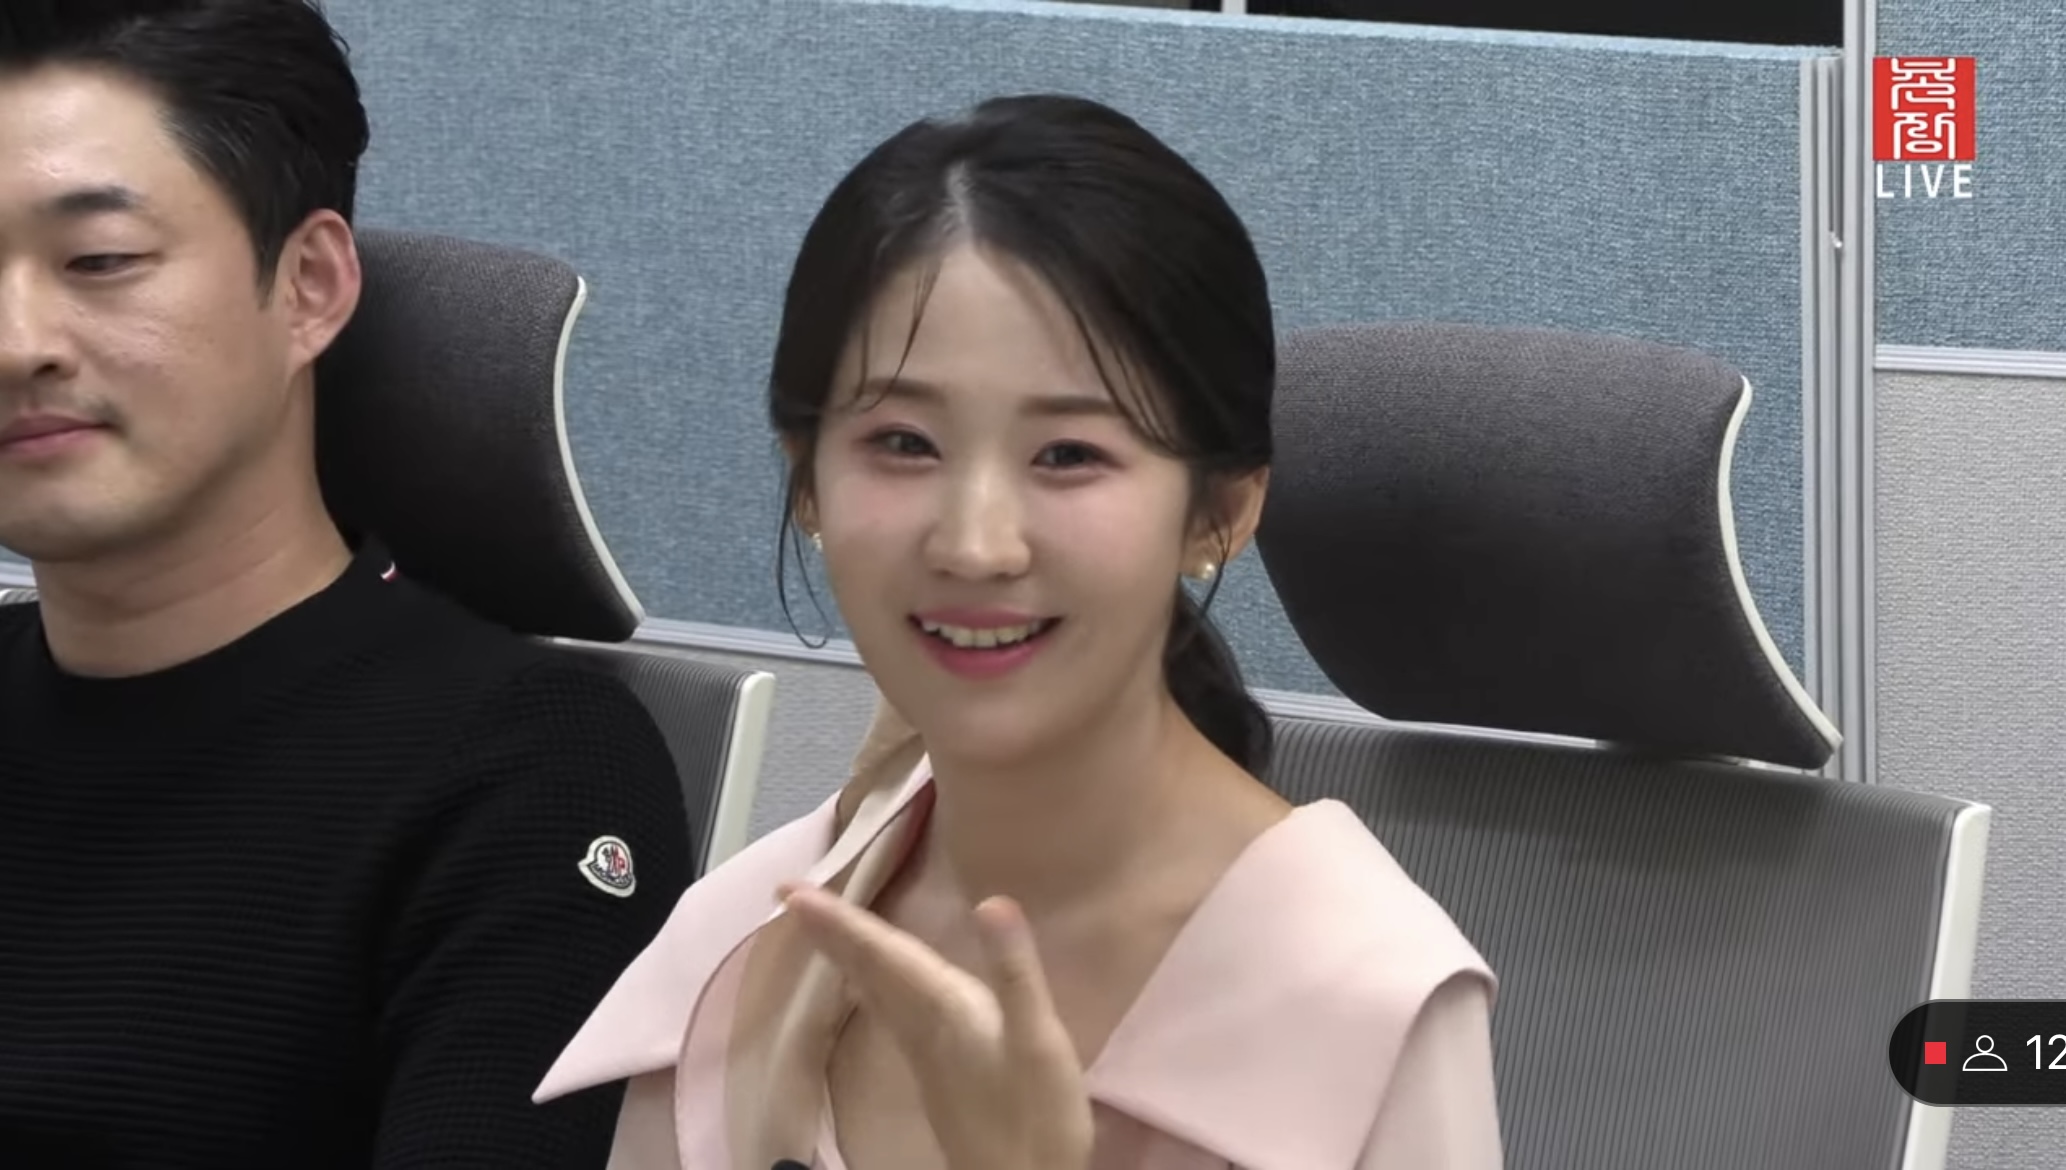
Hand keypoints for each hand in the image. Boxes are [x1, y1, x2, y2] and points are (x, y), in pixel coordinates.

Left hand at [779, 884, 1093, 1169]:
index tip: (792, 893)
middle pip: (865, 969)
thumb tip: (991, 903)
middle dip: (829, 930)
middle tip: (787, 896)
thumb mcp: (1038, 1041)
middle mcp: (921, 1025)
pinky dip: (868, 982)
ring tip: (818, 924)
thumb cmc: (1037, 1116)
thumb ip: (1014, 972)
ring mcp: (923, 1050)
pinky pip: (886, 1008)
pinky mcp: (933, 1068)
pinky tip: (866, 981)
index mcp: (942, 1009)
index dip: (838, 920)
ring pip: (871, 989)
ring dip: (844, 953)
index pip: (880, 954)